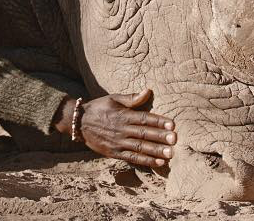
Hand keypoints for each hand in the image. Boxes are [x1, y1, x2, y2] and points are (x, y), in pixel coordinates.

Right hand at [54, 90, 176, 166]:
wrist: (78, 122)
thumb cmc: (99, 108)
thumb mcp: (113, 99)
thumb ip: (131, 98)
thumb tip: (148, 91)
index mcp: (122, 115)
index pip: (144, 118)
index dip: (158, 121)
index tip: (172, 124)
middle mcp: (121, 130)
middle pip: (144, 134)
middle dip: (160, 137)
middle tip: (175, 139)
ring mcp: (118, 143)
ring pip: (140, 147)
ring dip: (156, 151)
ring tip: (170, 153)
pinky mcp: (114, 153)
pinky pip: (132, 158)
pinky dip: (145, 161)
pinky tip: (158, 163)